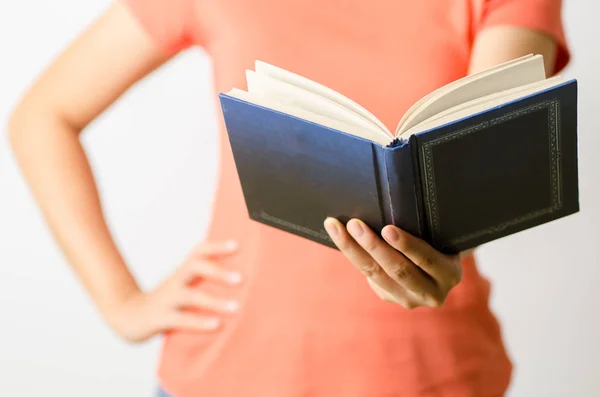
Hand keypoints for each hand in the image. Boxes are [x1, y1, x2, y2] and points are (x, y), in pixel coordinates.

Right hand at [106, 241, 242, 342]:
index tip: (237, 246)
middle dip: (218, 271)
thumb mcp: (181, 286)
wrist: (126, 316)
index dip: (216, 247)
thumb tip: (235, 278)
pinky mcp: (159, 319)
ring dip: (214, 301)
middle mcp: (174, 282)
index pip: (198, 252)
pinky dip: (199, 322)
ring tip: (235, 307)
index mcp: (181, 273)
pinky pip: (181, 320)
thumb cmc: (164, 302)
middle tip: (241, 279)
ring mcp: (166, 300)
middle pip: (194, 266)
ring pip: (191, 296)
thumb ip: (201, 281)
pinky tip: (216, 324)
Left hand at [324, 218, 461, 308]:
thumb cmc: (441, 239)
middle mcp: (432, 293)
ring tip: (336, 227)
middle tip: (354, 223)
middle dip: (372, 246)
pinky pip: (368, 275)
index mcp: (449, 274)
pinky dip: (353, 254)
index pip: (426, 259)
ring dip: (352, 250)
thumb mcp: (443, 235)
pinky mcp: (390, 298)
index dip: (407, 245)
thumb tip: (402, 194)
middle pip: (397, 270)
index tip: (387, 229)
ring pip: (375, 275)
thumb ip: (430, 226)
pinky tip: (339, 236)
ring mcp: (409, 299)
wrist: (439, 267)